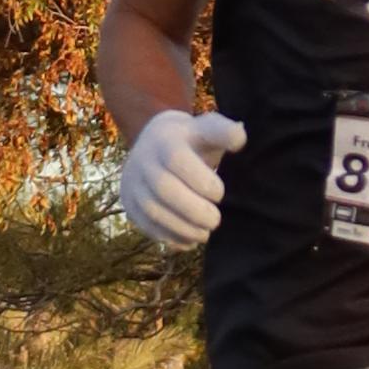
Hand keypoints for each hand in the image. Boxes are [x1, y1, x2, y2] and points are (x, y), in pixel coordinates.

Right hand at [119, 109, 247, 249]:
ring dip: (182, 228)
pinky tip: (189, 240)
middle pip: (163, 189)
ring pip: (153, 211)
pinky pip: (145, 225)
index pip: (177, 159)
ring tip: (205, 234)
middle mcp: (143, 158)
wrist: (156, 143)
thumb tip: (240, 137)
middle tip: (215, 221)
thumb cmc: (192, 140)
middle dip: (193, 210)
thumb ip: (224, 132)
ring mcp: (132, 181)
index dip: (201, 181)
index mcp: (165, 138)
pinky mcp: (128, 202)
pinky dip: (170, 237)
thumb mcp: (208, 129)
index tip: (220, 193)